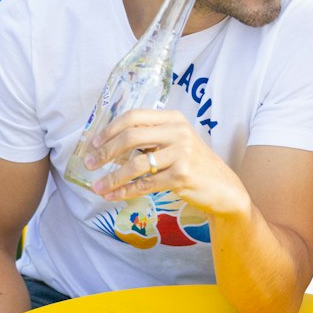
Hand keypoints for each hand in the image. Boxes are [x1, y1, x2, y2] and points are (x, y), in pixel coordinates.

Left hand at [86, 109, 245, 214]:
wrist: (223, 187)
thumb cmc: (194, 165)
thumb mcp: (176, 143)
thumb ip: (151, 139)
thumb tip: (109, 147)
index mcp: (173, 119)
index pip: (134, 117)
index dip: (109, 130)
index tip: (93, 143)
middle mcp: (178, 132)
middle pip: (131, 137)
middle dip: (105, 152)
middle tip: (89, 164)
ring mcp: (181, 153)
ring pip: (135, 164)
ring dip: (112, 177)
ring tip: (97, 187)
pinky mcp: (181, 175)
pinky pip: (145, 184)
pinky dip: (125, 191)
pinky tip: (114, 196)